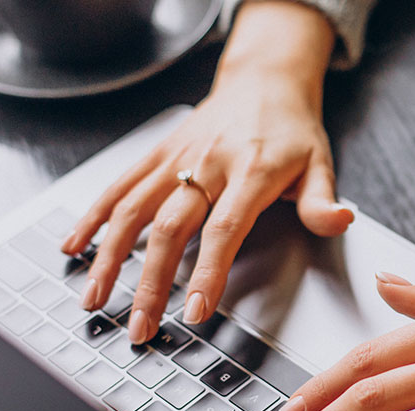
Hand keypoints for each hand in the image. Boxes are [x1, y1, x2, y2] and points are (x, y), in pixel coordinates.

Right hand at [61, 1, 350, 343]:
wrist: (264, 79)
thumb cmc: (292, 129)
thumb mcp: (321, 162)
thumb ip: (323, 201)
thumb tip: (340, 221)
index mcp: (250, 171)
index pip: (225, 229)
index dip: (208, 272)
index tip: (194, 311)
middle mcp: (207, 163)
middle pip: (170, 228)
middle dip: (150, 283)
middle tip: (140, 327)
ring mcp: (176, 158)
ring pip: (132, 209)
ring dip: (108, 257)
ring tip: (94, 299)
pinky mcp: (156, 154)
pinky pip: (118, 187)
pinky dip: (92, 217)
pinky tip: (73, 247)